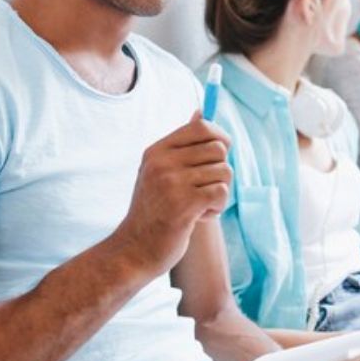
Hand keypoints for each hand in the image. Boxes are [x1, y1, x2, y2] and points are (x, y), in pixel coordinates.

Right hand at [113, 113, 231, 274]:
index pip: (202, 127)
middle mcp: (163, 162)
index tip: (220, 153)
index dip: (220, 137)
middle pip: (219, 149)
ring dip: (219, 192)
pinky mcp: (184, 204)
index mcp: (157, 151)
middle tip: (204, 189)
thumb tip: (201, 111)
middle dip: (220, 170)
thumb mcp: (160, 171)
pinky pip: (222, 192)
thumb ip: (182, 145)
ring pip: (224, 171)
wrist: (135, 250)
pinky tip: (201, 217)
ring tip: (200, 206)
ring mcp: (172, 183)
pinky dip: (218, 207)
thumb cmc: (154, 210)